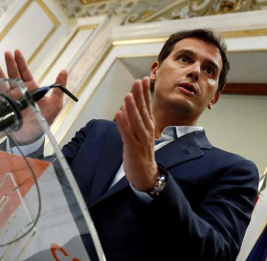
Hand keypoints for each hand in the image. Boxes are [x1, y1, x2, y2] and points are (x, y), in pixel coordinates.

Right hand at [0, 50, 66, 142]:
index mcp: (31, 88)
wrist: (34, 135)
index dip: (21, 62)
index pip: (25, 72)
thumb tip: (64, 71)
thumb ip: (59, 87)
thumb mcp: (56, 103)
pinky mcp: (5, 107)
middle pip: (14, 74)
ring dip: (0, 75)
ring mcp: (11, 99)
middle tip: (7, 53)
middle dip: (10, 64)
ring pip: (4, 83)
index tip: (17, 52)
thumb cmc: (45, 119)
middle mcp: (20, 91)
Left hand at [115, 77, 157, 191]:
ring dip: (132, 108)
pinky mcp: (133, 149)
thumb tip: (127, 106)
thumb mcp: (139, 134)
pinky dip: (123, 124)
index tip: (144, 79)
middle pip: (143, 110)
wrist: (146, 175)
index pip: (147, 106)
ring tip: (128, 95)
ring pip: (136, 121)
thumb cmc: (141, 154)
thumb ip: (135, 121)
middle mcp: (146, 131)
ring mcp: (141, 140)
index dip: (145, 92)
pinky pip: (127, 135)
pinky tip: (119, 114)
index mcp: (148, 126)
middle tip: (138, 81)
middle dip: (140, 95)